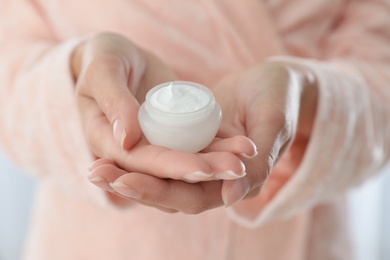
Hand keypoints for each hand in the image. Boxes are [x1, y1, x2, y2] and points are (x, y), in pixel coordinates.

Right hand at [74, 32, 255, 207]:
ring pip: (185, 162)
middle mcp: (130, 150)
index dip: (170, 167)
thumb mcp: (103, 69)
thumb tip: (127, 139)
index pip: (138, 162)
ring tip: (244, 158)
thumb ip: (112, 100)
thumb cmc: (105, 56)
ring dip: (216, 163)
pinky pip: (195, 144)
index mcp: (105, 141)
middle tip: (236, 169)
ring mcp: (153, 144)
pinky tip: (242, 144)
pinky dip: (218, 145)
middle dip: (202, 171)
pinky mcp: (172, 135)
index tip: (202, 169)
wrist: (122, 56)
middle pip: (167, 170)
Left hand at [88, 60, 316, 212]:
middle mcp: (213, 181)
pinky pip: (161, 155)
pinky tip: (110, 150)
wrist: (273, 84)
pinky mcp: (190, 146)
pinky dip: (138, 155)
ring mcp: (199, 164)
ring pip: (160, 177)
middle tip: (96, 173)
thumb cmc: (280, 100)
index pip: (191, 197)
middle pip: (167, 192)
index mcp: (234, 184)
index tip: (125, 182)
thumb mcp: (275, 124)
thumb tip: (231, 195)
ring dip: (127, 173)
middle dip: (131, 185)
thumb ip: (259, 163)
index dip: (158, 191)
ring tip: (93, 167)